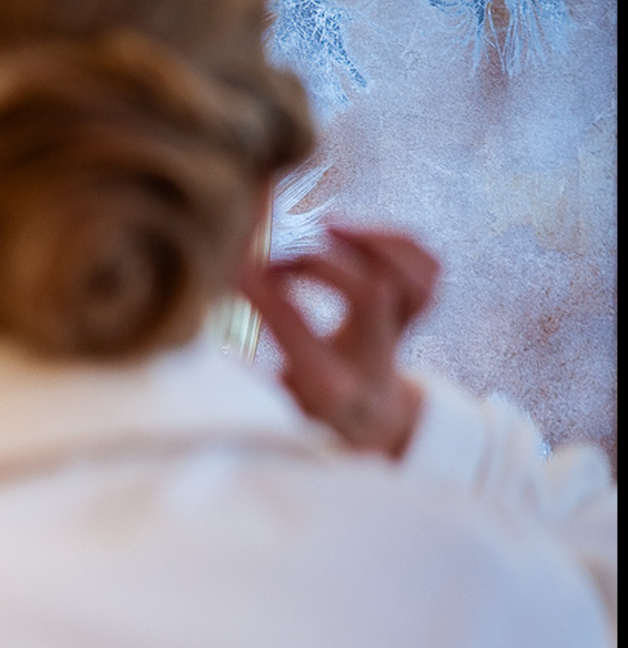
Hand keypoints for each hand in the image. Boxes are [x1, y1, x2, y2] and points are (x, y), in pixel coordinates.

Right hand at [240, 227, 436, 458]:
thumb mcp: (273, 392)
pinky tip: (362, 234)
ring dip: (374, 244)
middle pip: (371, 297)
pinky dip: (401, 244)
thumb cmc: (308, 404)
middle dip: (324, 263)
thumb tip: (218, 297)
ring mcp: (403, 336)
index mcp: (332, 388)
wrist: (369, 420)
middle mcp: (375, 360)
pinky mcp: (419, 312)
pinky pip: (430, 270)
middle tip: (281, 253)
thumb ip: (250, 356)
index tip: (241, 271)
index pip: (302, 336)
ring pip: (415, 281)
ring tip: (327, 227)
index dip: (268, 298)